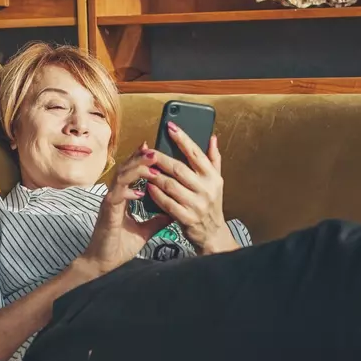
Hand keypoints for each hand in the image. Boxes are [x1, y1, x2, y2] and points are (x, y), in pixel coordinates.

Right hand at [77, 144, 172, 274]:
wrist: (103, 263)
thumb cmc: (119, 246)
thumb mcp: (144, 231)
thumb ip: (157, 220)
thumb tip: (173, 212)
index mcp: (122, 198)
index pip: (131, 173)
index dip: (141, 160)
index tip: (154, 150)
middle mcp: (114, 196)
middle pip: (125, 169)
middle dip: (140, 159)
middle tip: (155, 151)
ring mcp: (109, 203)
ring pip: (120, 179)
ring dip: (136, 170)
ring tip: (152, 164)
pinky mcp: (107, 214)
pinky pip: (116, 197)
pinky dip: (128, 192)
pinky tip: (140, 191)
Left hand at [146, 122, 238, 253]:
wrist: (213, 234)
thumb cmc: (211, 205)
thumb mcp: (216, 182)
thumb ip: (213, 159)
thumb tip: (212, 137)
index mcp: (213, 177)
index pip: (196, 153)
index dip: (183, 139)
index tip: (170, 126)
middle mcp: (207, 189)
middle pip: (179, 168)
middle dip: (161, 158)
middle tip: (147, 150)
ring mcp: (197, 204)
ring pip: (170, 185)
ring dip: (155, 175)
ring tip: (144, 168)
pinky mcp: (187, 218)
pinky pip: (167, 203)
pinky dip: (156, 194)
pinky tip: (148, 186)